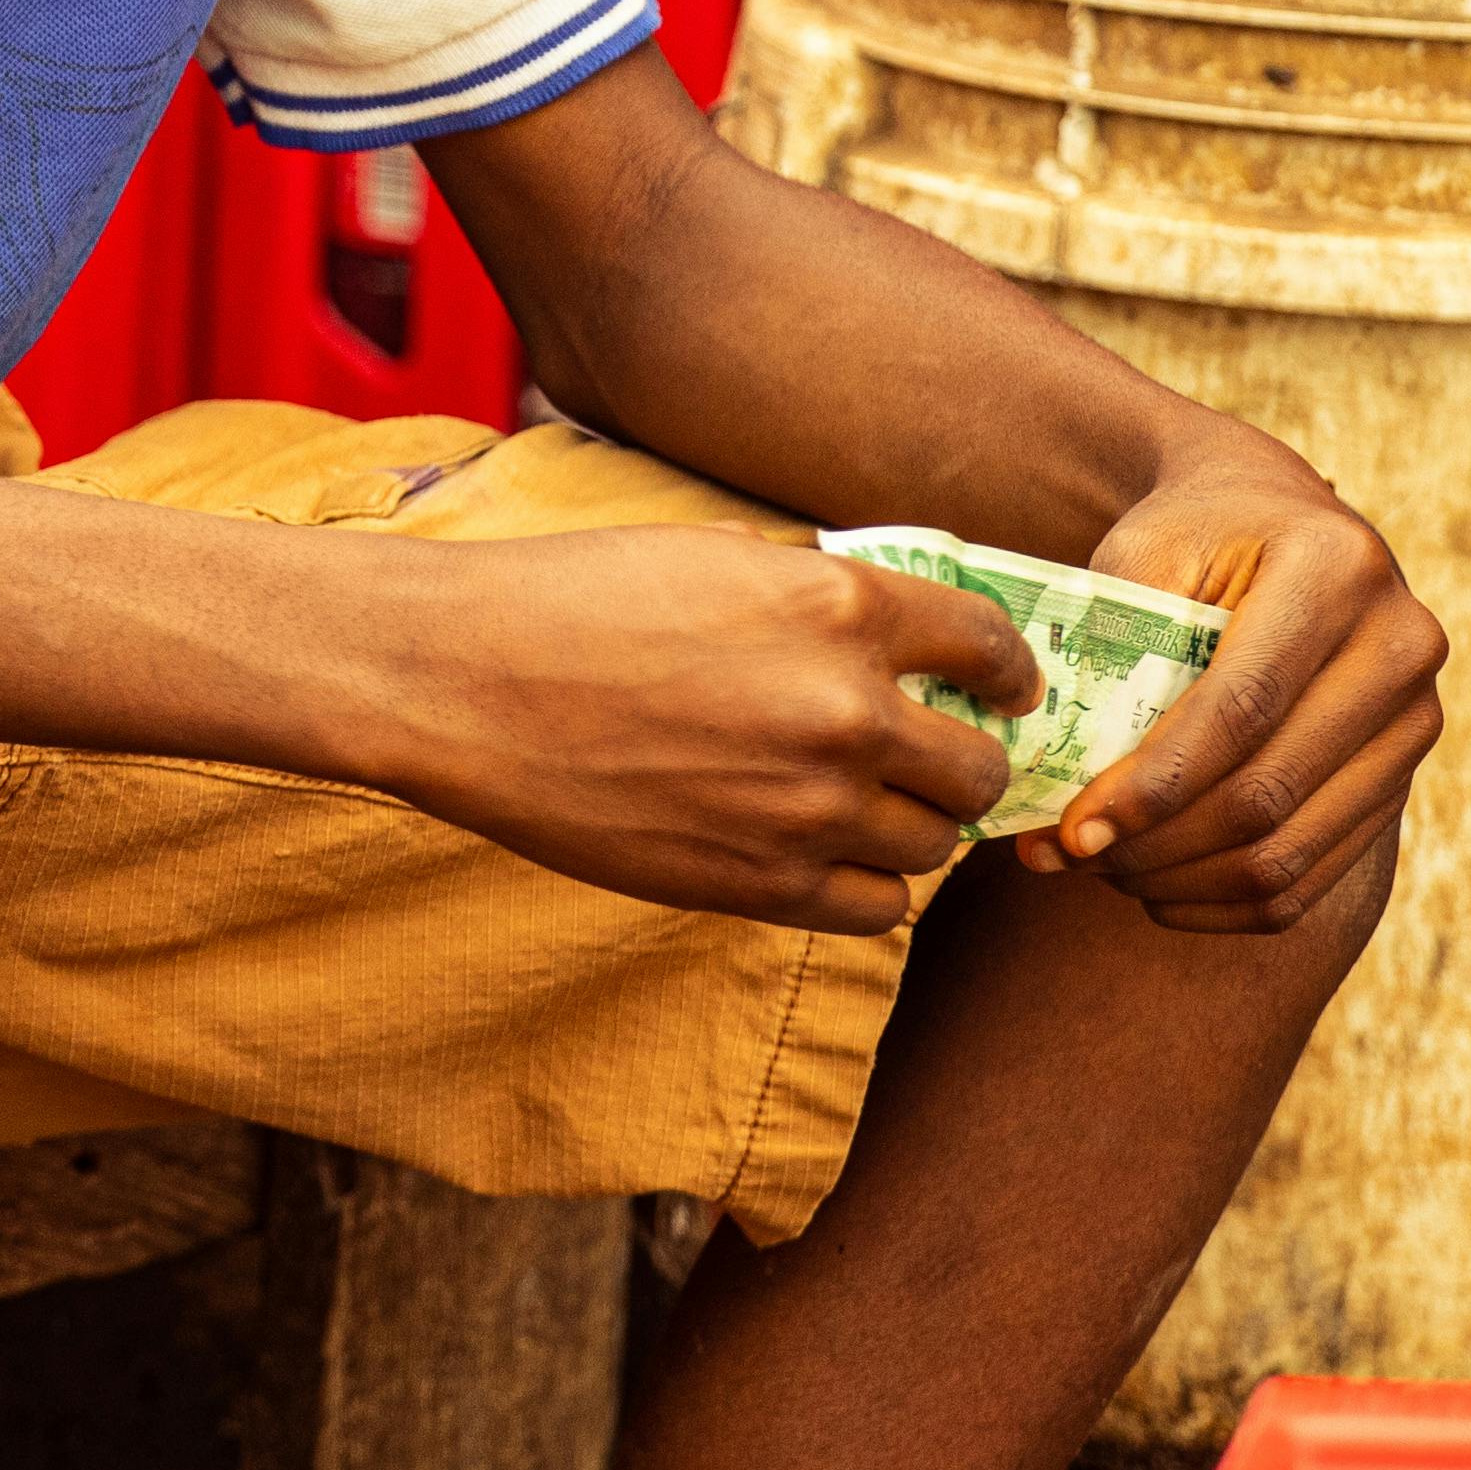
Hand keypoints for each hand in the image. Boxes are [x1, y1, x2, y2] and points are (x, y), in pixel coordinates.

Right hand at [362, 525, 1036, 935]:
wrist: (462, 681)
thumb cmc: (573, 600)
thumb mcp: (719, 559)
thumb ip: (821, 599)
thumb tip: (897, 637)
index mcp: (841, 607)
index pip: (989, 648)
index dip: (1007, 674)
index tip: (1000, 690)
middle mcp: (845, 711)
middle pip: (977, 769)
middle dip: (960, 764)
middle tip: (927, 761)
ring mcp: (807, 809)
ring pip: (932, 848)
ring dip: (908, 829)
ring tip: (858, 808)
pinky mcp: (759, 886)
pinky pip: (875, 910)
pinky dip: (863, 887)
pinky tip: (821, 856)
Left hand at [1031, 431, 1442, 931]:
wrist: (1282, 522)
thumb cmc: (1198, 534)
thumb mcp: (1146, 548)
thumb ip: (1111, 646)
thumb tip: (1056, 776)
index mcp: (1336, 569)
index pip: (1241, 708)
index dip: (1153, 782)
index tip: (1071, 829)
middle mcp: (1399, 647)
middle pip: (1268, 790)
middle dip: (1154, 842)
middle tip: (1065, 855)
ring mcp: (1414, 722)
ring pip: (1289, 851)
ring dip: (1181, 880)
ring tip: (1100, 867)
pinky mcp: (1401, 781)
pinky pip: (1312, 879)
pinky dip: (1224, 903)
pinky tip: (1155, 888)